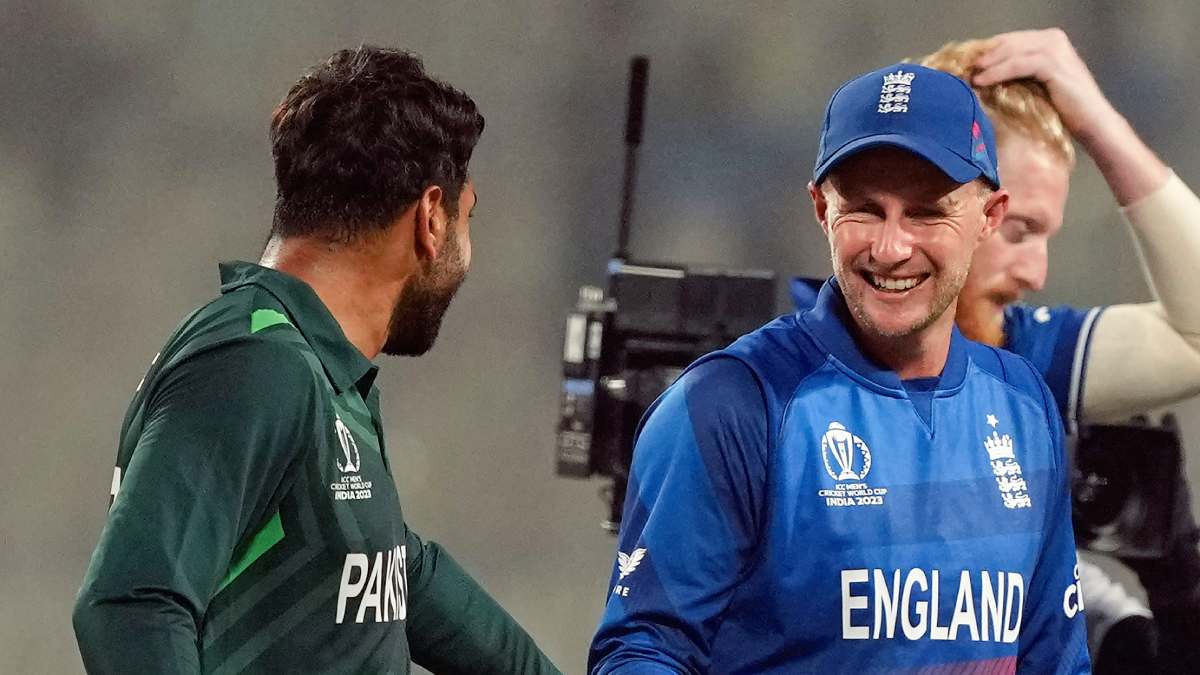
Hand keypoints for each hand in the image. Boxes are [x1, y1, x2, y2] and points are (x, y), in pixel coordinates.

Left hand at [973, 28, 1117, 142]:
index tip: (964, 65)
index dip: (986, 52)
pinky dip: (997, 72)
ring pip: (1010, 50)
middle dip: (983, 55)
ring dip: (986, 63)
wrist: (1092, 122)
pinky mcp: (1053, 63)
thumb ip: (1016, 74)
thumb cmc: (1062, 109)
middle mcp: (1052, 38)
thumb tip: (981, 75)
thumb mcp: (1035, 85)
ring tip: (968, 75)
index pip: (1009, 40)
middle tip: (961, 69)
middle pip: (1007, 42)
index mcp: (1048, 39)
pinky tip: (982, 81)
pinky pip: (1017, 64)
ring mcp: (1055, 48)